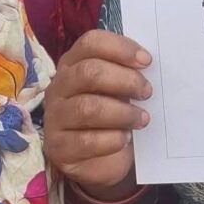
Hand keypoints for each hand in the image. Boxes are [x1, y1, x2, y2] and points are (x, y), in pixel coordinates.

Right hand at [43, 30, 151, 199]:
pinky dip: (112, 139)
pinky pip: (87, 141)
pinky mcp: (58, 147)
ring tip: (142, 119)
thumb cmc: (114, 115)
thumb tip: (149, 64)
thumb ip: (129, 74)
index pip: (90, 43)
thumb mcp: (120, 90)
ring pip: (88, 108)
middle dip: (125, 81)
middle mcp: (59, 87)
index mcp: (73, 64)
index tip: (147, 61)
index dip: (120, 48)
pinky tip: (124, 139)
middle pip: (89, 72)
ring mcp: (54, 117)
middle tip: (147, 92)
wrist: (102, 160)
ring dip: (123, 113)